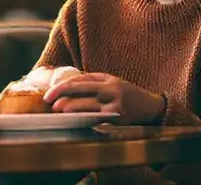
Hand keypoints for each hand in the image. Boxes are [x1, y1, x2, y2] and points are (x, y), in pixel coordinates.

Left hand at [43, 73, 165, 124]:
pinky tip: (74, 120)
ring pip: (86, 106)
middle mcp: (110, 90)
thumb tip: (67, 86)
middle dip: (62, 96)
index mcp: (107, 80)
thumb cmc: (127, 94)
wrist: (152, 108)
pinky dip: (83, 118)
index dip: (62, 86)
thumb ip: (92, 82)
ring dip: (70, 108)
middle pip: (80, 91)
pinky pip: (96, 118)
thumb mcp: (112, 82)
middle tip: (48, 101)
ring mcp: (114, 105)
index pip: (79, 80)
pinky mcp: (117, 118)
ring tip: (58, 110)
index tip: (49, 92)